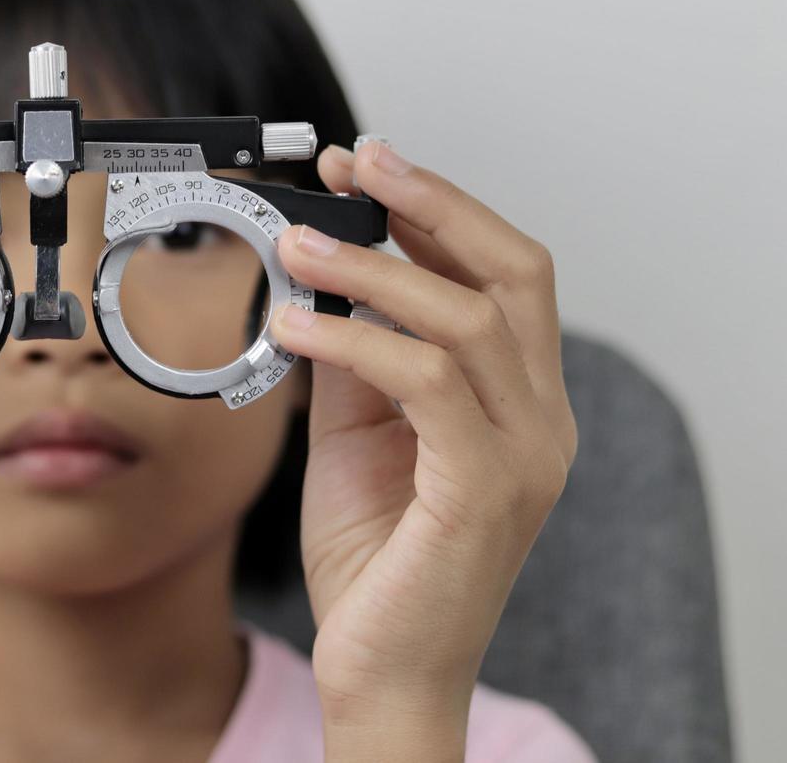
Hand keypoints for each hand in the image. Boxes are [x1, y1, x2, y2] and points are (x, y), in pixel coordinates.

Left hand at [269, 140, 577, 757]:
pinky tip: (295, 324)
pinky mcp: (483, 491)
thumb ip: (354, 358)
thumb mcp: (356, 432)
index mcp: (516, 399)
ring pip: (469, 317)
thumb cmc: (376, 558)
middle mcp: (538, 419)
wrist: (382, 670)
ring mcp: (523, 454)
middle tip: (357, 165)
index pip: (499, 275)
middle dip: (434, 204)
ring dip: (374, 269)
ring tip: (295, 244)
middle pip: (515, 272)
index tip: (362, 168)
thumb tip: (321, 279)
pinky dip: (356, 340)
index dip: (433, 209)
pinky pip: (426, 383)